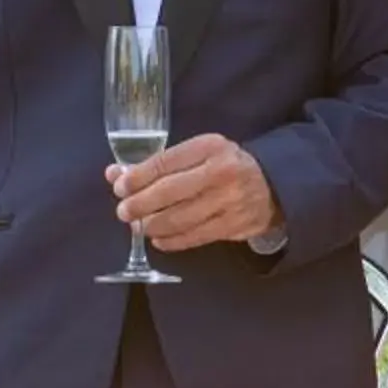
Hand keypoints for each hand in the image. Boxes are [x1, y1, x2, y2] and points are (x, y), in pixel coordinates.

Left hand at [109, 134, 278, 250]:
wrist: (272, 186)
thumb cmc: (225, 166)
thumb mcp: (198, 153)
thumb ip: (158, 163)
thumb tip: (114, 174)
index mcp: (210, 147)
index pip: (165, 162)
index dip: (137, 177)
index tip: (119, 187)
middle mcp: (221, 172)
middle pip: (169, 192)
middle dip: (140, 204)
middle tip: (123, 211)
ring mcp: (229, 201)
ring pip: (179, 218)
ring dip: (152, 225)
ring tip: (139, 226)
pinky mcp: (234, 226)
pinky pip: (194, 237)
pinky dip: (171, 241)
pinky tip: (157, 239)